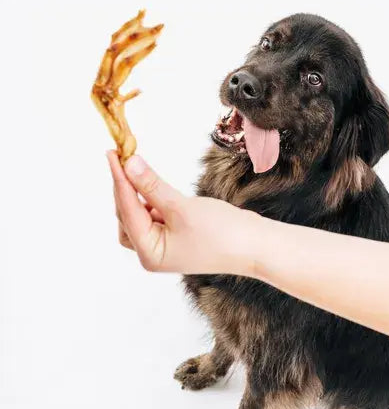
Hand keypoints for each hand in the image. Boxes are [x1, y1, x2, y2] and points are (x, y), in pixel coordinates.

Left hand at [107, 151, 261, 274]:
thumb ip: (152, 185)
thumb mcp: (181, 206)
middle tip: (121, 157)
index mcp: (150, 254)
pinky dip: (150, 197)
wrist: (255, 245)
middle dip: (124, 187)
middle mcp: (152, 253)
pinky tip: (152, 183)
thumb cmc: (222, 233)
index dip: (119, 181)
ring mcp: (163, 246)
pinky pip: (153, 214)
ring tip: (135, 167)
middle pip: (127, 216)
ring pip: (138, 215)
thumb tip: (129, 163)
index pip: (127, 211)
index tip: (112, 155)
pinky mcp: (174, 236)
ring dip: (136, 192)